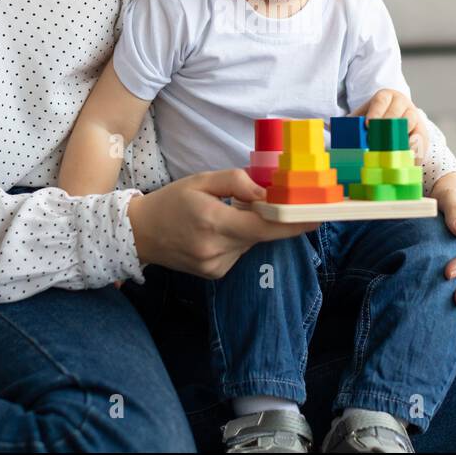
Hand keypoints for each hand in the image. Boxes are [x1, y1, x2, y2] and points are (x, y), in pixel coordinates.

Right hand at [126, 169, 321, 279]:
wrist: (138, 233)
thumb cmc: (172, 201)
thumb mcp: (202, 180)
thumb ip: (236, 182)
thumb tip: (266, 194)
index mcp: (213, 222)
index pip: (263, 227)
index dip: (292, 224)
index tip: (317, 217)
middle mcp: (216, 249)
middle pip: (260, 234)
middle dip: (268, 219)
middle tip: (263, 202)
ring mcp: (215, 266)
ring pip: (250, 243)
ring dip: (248, 229)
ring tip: (224, 215)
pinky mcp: (214, 274)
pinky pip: (238, 253)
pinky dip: (236, 240)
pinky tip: (216, 232)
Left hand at [348, 88, 428, 162]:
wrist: (400, 118)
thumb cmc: (376, 117)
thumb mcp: (364, 115)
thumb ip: (352, 121)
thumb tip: (333, 128)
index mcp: (386, 96)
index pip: (380, 101)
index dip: (375, 112)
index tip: (368, 125)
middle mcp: (402, 103)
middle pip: (397, 111)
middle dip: (387, 125)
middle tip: (378, 140)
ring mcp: (414, 115)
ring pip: (410, 122)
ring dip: (401, 136)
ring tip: (392, 150)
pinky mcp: (422, 131)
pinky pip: (420, 139)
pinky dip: (414, 149)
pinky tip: (406, 158)